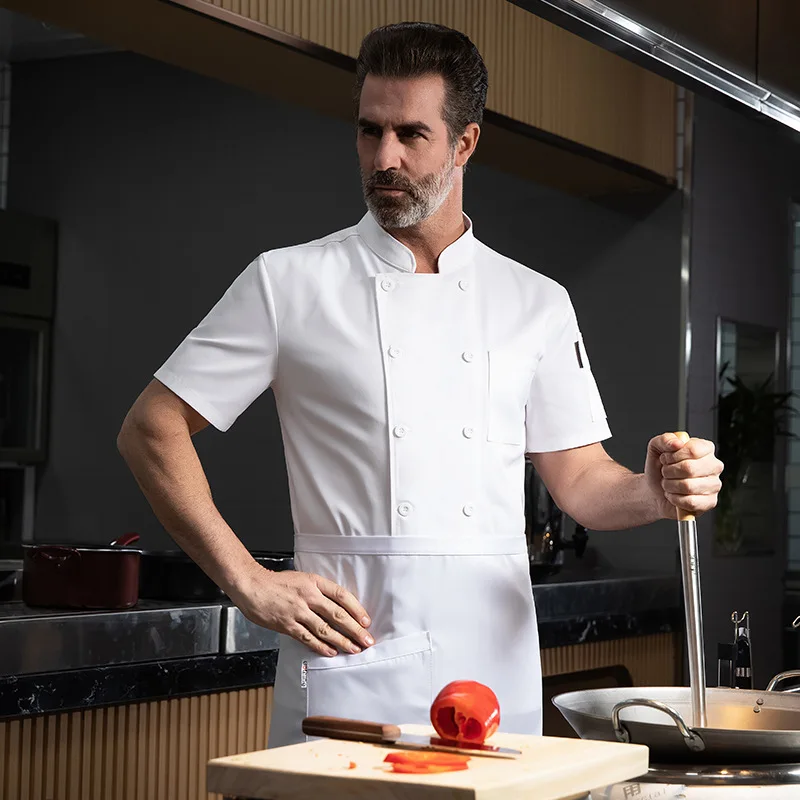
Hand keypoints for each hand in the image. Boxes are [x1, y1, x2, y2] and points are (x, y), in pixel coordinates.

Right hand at [228, 565, 373, 656]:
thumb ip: (318, 591)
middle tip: (367, 640)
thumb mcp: (301, 579)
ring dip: (342, 641)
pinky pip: (307, 637)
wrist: (251, 585)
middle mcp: (308, 596)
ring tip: (354, 649)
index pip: (341, 595)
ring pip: (325, 628)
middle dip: (355, 629)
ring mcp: (297, 611)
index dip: (356, 609)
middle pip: (337, 614)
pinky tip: (331, 652)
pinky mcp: (286, 624)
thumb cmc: (276, 583)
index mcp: (314, 582)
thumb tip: (337, 607)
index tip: (366, 621)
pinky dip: (321, 646)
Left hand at [645, 432, 723, 518]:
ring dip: (669, 486)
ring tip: (668, 484)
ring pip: (688, 486)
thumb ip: (665, 440)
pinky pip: (690, 502)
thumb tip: (678, 442)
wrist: (654, 491)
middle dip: (668, 471)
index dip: (672, 456)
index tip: (665, 458)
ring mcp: (714, 485)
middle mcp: (714, 465)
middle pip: (689, 468)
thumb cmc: (659, 468)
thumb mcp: (656, 449)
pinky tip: (673, 495)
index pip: (692, 450)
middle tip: (665, 473)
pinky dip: (675, 499)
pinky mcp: (710, 502)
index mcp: (705, 448)